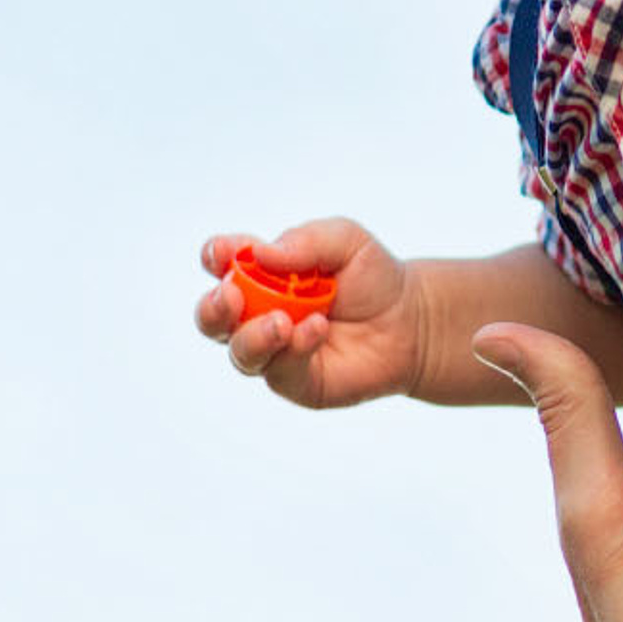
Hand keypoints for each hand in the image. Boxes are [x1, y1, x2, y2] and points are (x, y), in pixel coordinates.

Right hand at [194, 219, 426, 408]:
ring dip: (254, 336)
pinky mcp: (295, 380)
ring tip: (282, 322)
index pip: (224, 263)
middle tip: (230, 296)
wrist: (409, 321)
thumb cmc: (371, 276)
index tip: (220, 253)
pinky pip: (280, 371)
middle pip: (213, 317)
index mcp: (262, 272)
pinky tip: (318, 330)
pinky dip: (295, 349)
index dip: (216, 256)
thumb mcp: (345, 240)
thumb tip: (261, 252)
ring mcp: (274, 350)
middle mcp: (258, 313)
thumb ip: (305, 241)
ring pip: (241, 351)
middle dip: (213, 308)